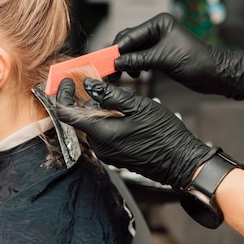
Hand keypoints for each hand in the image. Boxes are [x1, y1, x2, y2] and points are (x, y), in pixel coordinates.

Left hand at [55, 77, 215, 188]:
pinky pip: (102, 133)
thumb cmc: (164, 135)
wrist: (181, 162)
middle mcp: (99, 146)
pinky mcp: (114, 155)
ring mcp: (106, 152)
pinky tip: (127, 115)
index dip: (62, 94)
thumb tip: (89, 85)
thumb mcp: (138, 106)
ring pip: (92, 124)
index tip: (68, 81)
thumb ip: (110, 95)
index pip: (65, 113)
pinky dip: (108, 120)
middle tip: (108, 88)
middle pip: (81, 117)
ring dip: (101, 110)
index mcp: (101, 133)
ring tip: (126, 104)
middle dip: (90, 100)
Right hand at [113, 12, 243, 99]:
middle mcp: (157, 30)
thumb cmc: (196, 61)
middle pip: (129, 42)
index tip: (106, 62)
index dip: (117, 49)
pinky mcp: (159, 55)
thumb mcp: (163, 59)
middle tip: (111, 71)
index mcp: (159, 23)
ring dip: (127, 63)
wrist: (214, 74)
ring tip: (124, 76)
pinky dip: (135, 66)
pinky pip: (140, 59)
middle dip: (120, 56)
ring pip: (133, 51)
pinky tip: (137, 74)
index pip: (130, 35)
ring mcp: (158, 42)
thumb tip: (118, 63)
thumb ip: (139, 59)